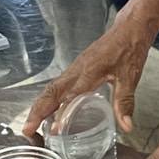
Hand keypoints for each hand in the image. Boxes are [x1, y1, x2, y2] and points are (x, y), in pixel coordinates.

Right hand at [25, 25, 154, 137]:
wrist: (128, 28)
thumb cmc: (129, 49)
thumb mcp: (130, 77)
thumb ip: (125, 102)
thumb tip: (126, 126)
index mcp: (89, 72)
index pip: (70, 96)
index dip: (61, 113)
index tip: (54, 130)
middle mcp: (77, 70)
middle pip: (51, 92)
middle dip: (37, 111)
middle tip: (27, 130)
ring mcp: (74, 68)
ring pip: (51, 88)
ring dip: (39, 106)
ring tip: (32, 124)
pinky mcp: (76, 68)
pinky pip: (57, 85)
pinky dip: (48, 99)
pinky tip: (49, 110)